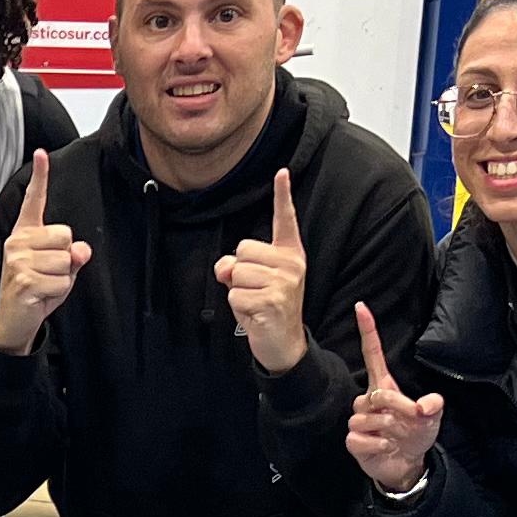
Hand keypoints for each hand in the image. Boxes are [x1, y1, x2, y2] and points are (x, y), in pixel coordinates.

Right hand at [0, 151, 89, 353]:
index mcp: (25, 234)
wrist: (15, 322)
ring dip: (63, 279)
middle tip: (48, 274)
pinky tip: (41, 297)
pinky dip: (58, 293)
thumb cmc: (36, 291)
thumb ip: (72, 254)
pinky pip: (61, 281)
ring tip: (45, 286)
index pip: (33, 202)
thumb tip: (81, 251)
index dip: (40, 177)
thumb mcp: (60, 270)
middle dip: (66, 259)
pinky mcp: (23, 280)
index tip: (42, 154)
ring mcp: (18, 261)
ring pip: (66, 260)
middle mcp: (18, 242)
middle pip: (66, 236)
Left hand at [214, 168, 309, 375]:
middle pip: (243, 250)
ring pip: (237, 272)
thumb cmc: (266, 308)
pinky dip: (238, 306)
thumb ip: (236, 266)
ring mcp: (285, 282)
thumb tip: (225, 266)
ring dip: (237, 291)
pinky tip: (254, 315)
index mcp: (289, 255)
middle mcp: (291, 264)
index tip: (281, 171)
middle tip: (254, 291)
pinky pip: (235, 293)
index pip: (285, 220)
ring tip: (255, 303)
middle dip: (238, 272)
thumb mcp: (251, 282)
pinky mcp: (273, 300)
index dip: (282, 195)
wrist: (283, 345)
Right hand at [345, 302, 444, 493]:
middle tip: (411, 418)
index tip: (361, 307)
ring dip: (386, 427)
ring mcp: (359, 421)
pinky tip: (387, 447)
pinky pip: (358, 438)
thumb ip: (433, 406)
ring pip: (362, 416)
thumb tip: (424, 405)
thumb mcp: (432, 417)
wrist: (406, 464)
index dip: (367, 331)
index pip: (372, 354)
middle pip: (374, 393)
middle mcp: (369, 400)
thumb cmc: (416, 434)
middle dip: (395, 405)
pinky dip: (377, 444)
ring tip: (396, 435)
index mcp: (384, 386)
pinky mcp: (354, 441)